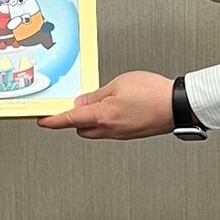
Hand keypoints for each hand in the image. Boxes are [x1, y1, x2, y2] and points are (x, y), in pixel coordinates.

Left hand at [36, 71, 173, 138]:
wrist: (177, 106)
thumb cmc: (153, 93)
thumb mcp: (118, 84)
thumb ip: (96, 95)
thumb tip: (81, 104)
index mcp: (103, 117)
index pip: (69, 120)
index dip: (53, 121)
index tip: (42, 120)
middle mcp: (110, 130)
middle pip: (80, 129)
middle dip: (72, 119)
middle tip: (70, 105)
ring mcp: (121, 134)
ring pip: (95, 131)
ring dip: (89, 120)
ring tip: (93, 103)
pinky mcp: (130, 134)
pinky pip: (109, 130)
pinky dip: (104, 121)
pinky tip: (111, 108)